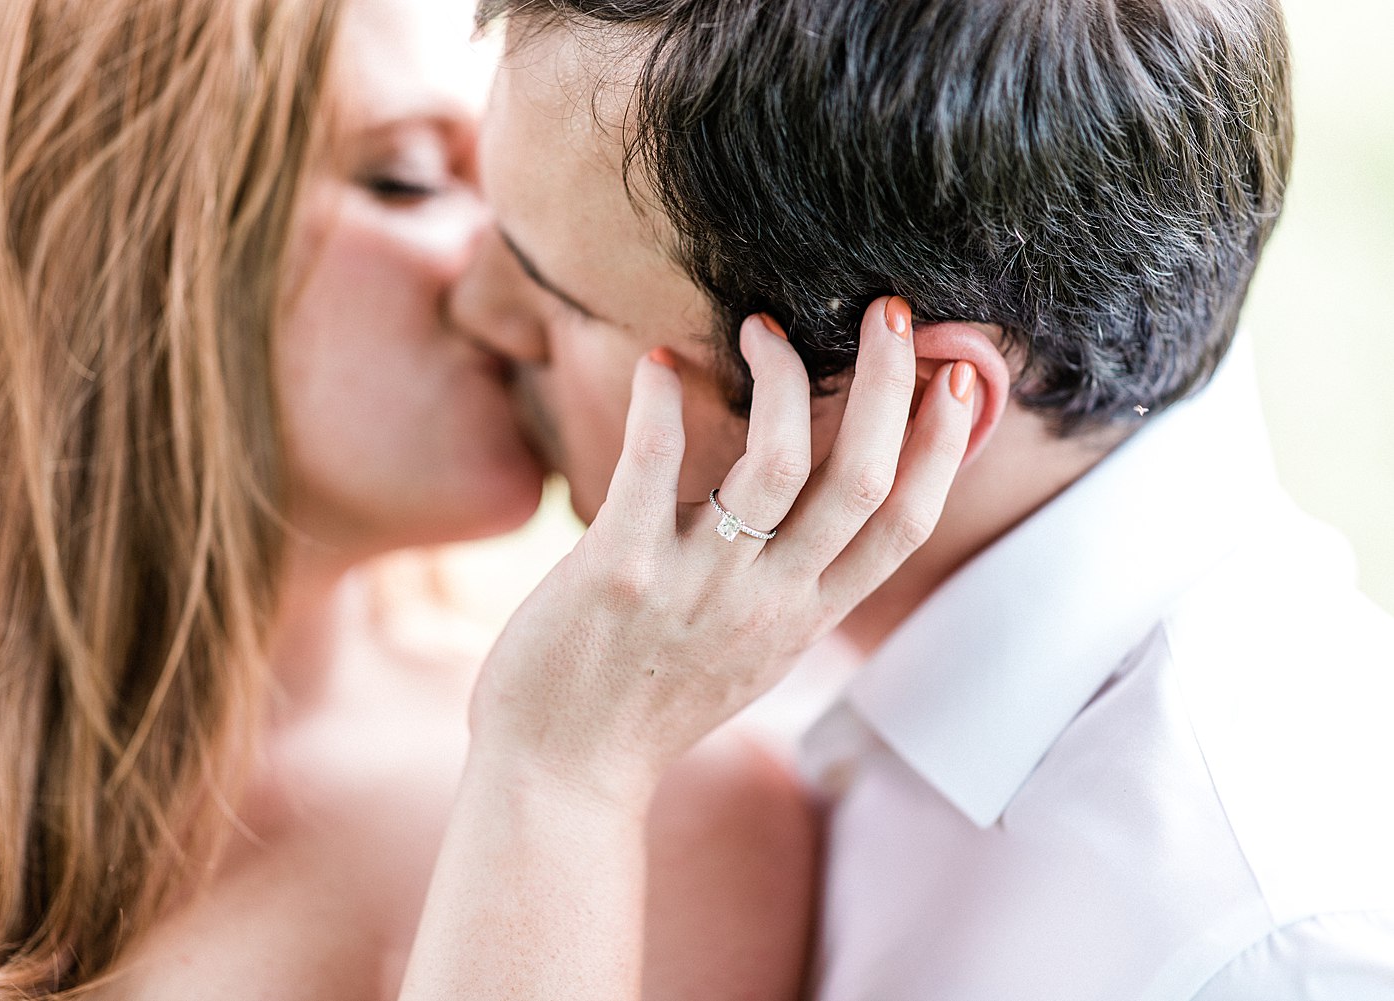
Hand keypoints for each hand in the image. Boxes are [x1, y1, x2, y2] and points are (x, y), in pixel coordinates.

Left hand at [468, 297, 974, 804]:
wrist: (561, 773)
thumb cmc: (648, 701)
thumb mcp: (750, 653)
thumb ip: (790, 585)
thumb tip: (810, 504)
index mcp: (804, 617)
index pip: (904, 527)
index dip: (944, 446)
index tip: (962, 377)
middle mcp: (767, 601)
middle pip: (863, 479)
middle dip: (892, 382)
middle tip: (891, 310)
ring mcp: (697, 584)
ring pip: (781, 460)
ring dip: (784, 374)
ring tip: (765, 326)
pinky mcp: (619, 567)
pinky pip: (655, 461)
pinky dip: (663, 400)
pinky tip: (661, 363)